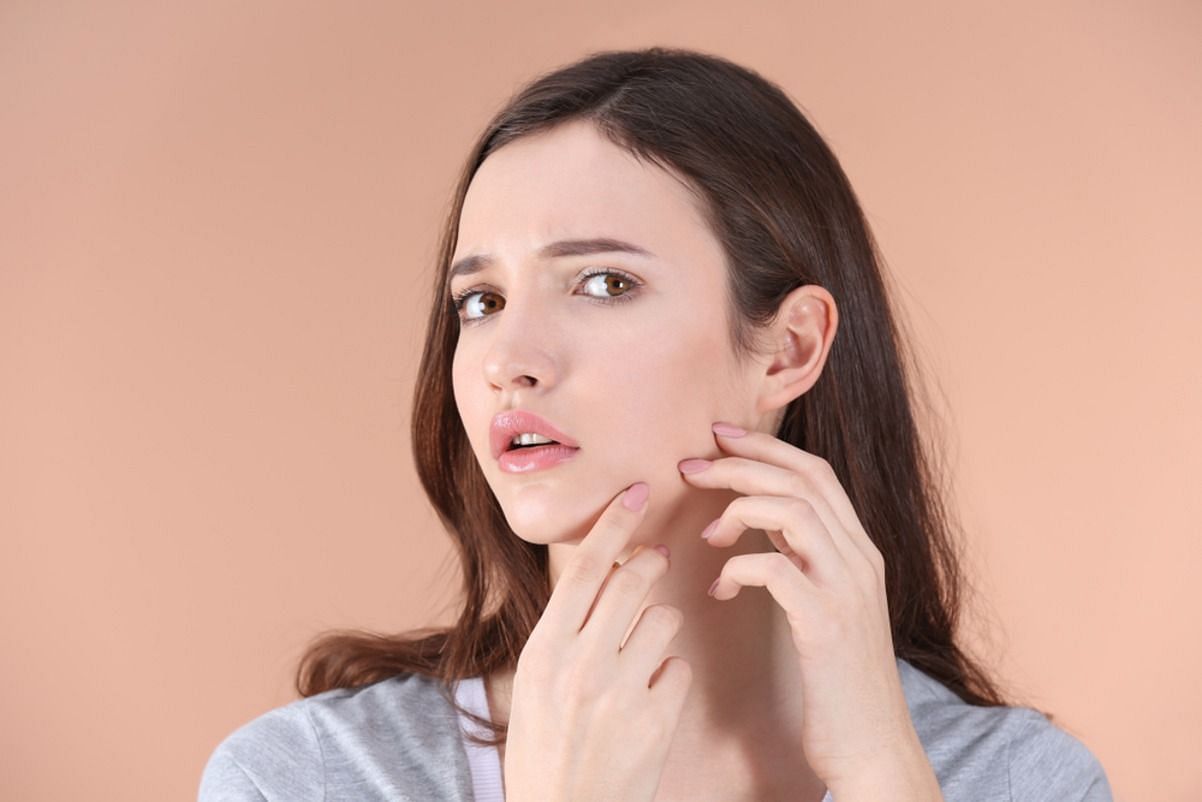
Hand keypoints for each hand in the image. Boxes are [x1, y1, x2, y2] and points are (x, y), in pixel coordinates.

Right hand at [503, 482, 692, 801]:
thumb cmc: (544, 751)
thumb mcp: (534, 685)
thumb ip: (564, 632)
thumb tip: (599, 574)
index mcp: (543, 651)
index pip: (585, 569)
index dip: (614, 524)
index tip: (636, 491)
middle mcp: (580, 665)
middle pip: (632, 582)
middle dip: (650, 561)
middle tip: (657, 554)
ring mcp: (620, 694)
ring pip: (662, 620)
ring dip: (659, 626)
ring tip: (641, 652)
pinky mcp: (656, 722)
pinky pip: (677, 668)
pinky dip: (668, 674)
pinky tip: (651, 697)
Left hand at [677, 422, 937, 796]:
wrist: (873, 746)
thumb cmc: (838, 678)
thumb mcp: (825, 605)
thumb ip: (803, 559)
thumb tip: (761, 521)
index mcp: (860, 550)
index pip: (816, 473)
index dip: (766, 447)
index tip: (719, 439)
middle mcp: (861, 560)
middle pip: (799, 481)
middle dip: (739, 464)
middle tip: (690, 468)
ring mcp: (847, 590)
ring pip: (791, 511)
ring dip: (736, 509)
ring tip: (706, 535)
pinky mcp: (825, 625)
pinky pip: (773, 569)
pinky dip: (737, 569)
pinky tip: (720, 591)